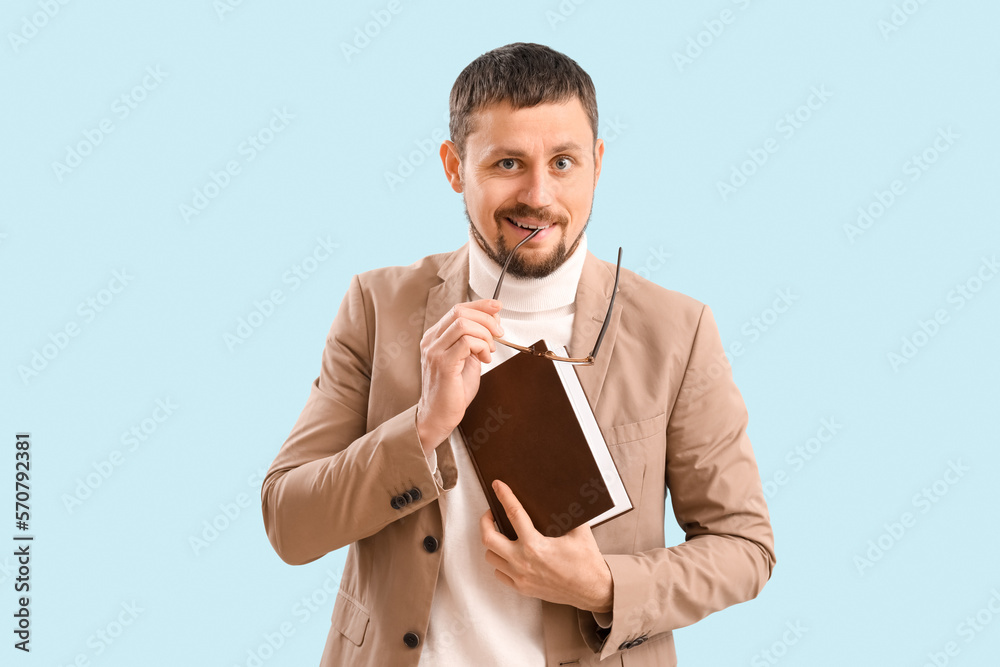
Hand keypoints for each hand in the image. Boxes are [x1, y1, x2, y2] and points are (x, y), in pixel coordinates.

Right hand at [415, 299, 503, 450]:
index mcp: (435, 336)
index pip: (457, 309)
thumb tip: (493, 321)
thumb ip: (477, 339)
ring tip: (489, 350)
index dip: (480, 304)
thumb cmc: (453, 391)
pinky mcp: (442, 363)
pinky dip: (481, 346)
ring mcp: (434, 351)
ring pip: (463, 324)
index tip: (497, 307)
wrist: (439, 415)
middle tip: (498, 333)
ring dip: (484, 334)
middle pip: (460, 311)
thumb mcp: (468, 358)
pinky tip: (484, 358)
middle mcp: (431, 340)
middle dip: (486, 318)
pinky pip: (466, 342)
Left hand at [479, 479, 613, 612]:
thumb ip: (568, 512)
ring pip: (490, 557)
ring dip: (492, 543)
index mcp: (535, 545)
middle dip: (485, 522)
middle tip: (491, 514)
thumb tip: (561, 495)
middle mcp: (523, 561)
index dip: (504, 496)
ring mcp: (520, 577)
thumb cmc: (587, 562)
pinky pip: (499, 573)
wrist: (593, 591)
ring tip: (500, 534)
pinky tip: (508, 554)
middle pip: (488, 538)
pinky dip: (500, 562)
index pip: (513, 514)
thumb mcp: (579, 531)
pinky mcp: (522, 588)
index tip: (497, 486)